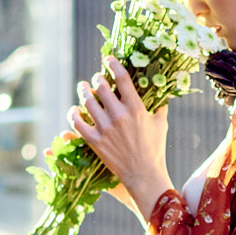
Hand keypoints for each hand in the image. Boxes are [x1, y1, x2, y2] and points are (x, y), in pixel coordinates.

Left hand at [68, 57, 174, 223]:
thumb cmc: (155, 150)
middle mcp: (119, 116)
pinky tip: (75, 110)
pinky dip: (73, 113)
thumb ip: (160, 106)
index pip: (122, 79)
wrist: (144, 175)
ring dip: (83, 91)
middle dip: (97, 79)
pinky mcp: (94, 141)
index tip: (108, 59)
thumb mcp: (161, 124)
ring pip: (87, 102)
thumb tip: (162, 92)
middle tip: (96, 78)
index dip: (114, 65)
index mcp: (136, 109)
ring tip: (83, 88)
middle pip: (101, 87)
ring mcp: (105, 128)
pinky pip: (77, 122)